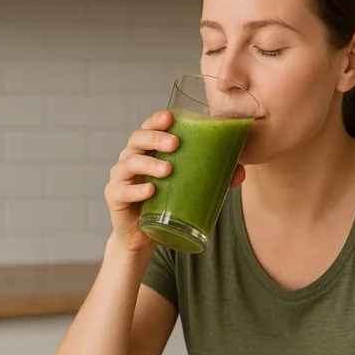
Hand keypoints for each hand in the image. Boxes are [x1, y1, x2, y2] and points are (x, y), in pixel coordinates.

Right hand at [105, 111, 246, 253]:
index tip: (170, 117)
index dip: (156, 120)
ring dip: (149, 163)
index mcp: (148, 151)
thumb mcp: (188, 187)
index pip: (148, 128)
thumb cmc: (166, 203)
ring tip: (167, 169)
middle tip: (175, 143)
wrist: (145, 237)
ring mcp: (121, 178)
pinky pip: (122, 191)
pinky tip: (150, 190)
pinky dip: (136, 190)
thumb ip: (213, 178)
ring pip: (129, 163)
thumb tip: (239, 171)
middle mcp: (131, 159)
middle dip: (155, 138)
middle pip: (136, 139)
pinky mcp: (115, 198)